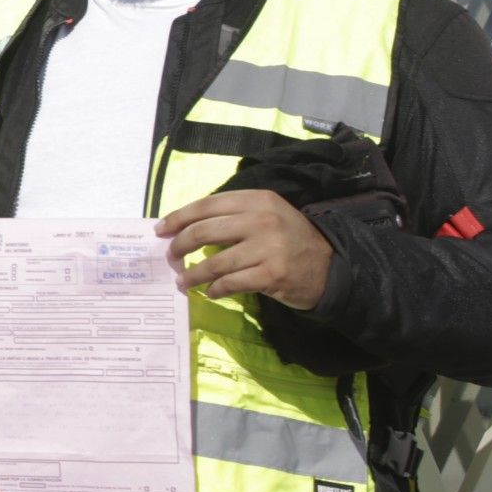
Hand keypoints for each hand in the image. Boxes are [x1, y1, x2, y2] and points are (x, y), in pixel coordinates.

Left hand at [158, 189, 333, 309]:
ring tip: (182, 281)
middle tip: (170, 258)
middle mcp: (262, 219)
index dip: (178, 218)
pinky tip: (210, 291)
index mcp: (257, 200)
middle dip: (179, 247)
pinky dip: (215, 289)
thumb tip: (184, 227)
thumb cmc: (289, 240)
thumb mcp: (265, 216)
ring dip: (192, 275)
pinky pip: (231, 283)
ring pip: (214, 262)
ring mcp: (269, 247)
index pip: (206, 206)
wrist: (329, 267)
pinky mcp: (272, 274)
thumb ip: (232, 216)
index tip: (161, 230)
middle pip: (204, 232)